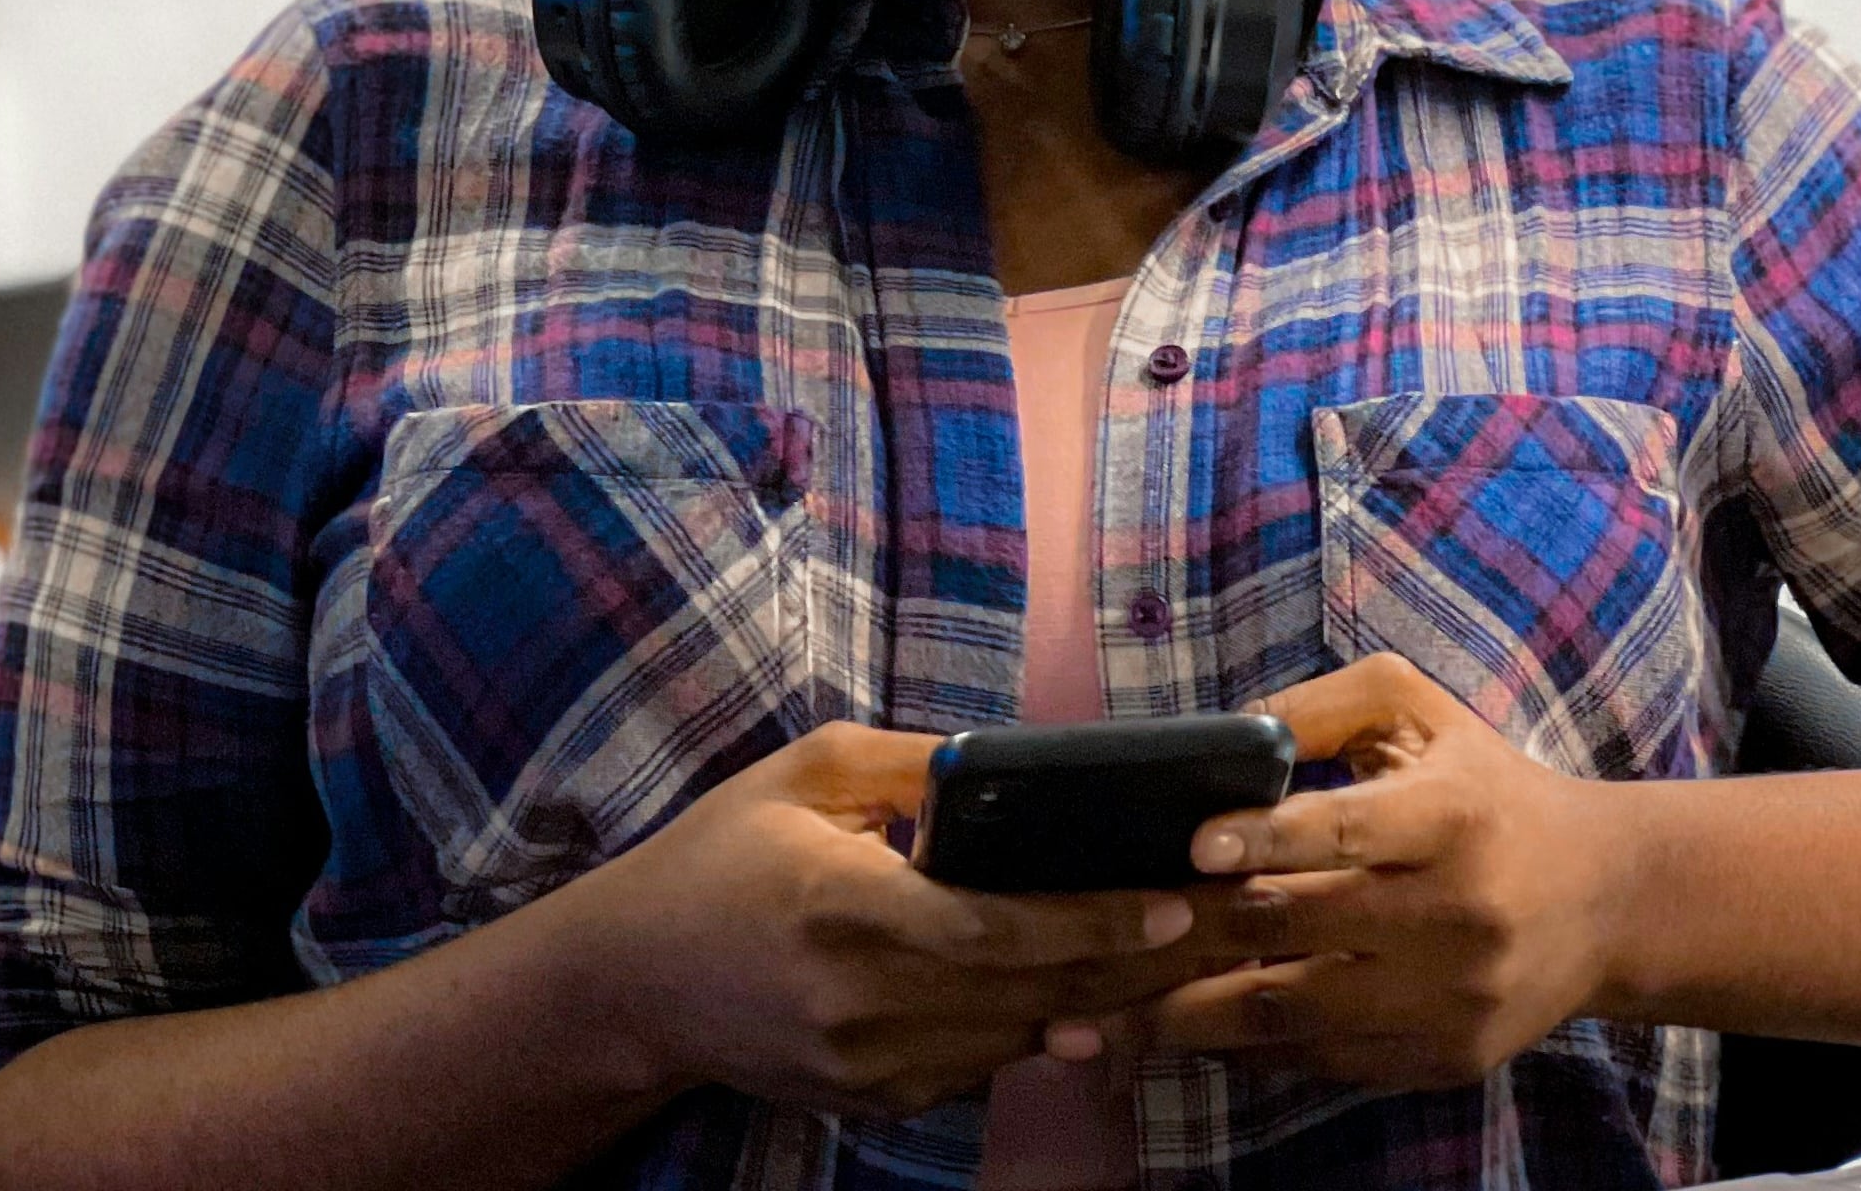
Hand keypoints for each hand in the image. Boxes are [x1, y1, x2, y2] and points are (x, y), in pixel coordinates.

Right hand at [557, 722, 1200, 1119]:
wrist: (631, 981)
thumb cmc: (721, 853)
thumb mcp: (809, 772)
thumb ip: (917, 765)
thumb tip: (1020, 761)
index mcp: (843, 908)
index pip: (996, 929)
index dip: (1096, 920)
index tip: (1177, 898)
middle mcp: (860, 1003)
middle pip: (1030, 991)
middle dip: (1138, 959)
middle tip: (1229, 921)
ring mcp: (867, 1066)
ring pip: (1018, 1036)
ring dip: (1108, 997)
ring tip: (1195, 953)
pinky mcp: (873, 1100)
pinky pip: (982, 1062)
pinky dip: (1042, 1026)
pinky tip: (1104, 990)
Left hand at [1064, 654, 1630, 1090]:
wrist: (1607, 900)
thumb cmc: (1489, 790)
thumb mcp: (1421, 714)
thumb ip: (1322, 707)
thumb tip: (1224, 734)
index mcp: (1450, 816)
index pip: (1346, 831)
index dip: (1264, 839)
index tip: (1192, 848)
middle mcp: (1456, 914)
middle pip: (1303, 933)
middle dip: (1196, 937)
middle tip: (1105, 942)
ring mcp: (1451, 1000)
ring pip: (1300, 1018)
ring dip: (1198, 1018)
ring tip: (1114, 1019)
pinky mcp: (1446, 1059)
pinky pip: (1329, 1063)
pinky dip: (1256, 1052)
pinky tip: (1195, 1036)